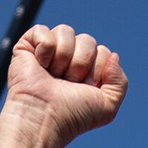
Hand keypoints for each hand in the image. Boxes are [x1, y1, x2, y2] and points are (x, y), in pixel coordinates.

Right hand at [0, 23, 128, 147]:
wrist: (44, 117)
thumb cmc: (72, 115)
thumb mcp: (107, 106)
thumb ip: (120, 82)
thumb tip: (113, 55)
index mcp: (86, 71)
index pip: (103, 52)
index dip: (97, 70)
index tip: (84, 88)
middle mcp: (68, 59)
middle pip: (87, 40)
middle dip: (80, 63)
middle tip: (68, 82)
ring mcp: (48, 51)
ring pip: (66, 31)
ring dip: (63, 57)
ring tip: (53, 76)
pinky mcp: (27, 46)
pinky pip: (43, 30)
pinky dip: (45, 48)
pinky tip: (40, 65)